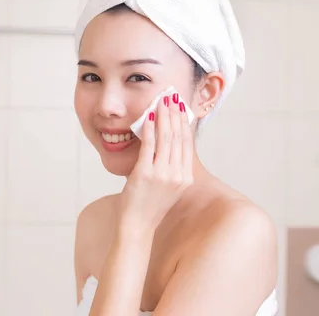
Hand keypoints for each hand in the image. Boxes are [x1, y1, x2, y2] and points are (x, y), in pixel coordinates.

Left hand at [118, 92, 194, 234]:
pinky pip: (149, 147)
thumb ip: (171, 168)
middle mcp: (177, 175)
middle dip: (175, 114)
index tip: (180, 107)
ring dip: (164, 117)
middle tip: (171, 96)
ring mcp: (162, 174)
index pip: (186, 143)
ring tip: (161, 102)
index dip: (183, 122)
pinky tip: (149, 117)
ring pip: (165, 139)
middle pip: (178, 137)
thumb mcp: (168, 187)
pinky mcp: (145, 174)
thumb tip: (167, 143)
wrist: (137, 226)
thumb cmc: (149, 206)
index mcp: (185, 177)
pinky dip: (149, 130)